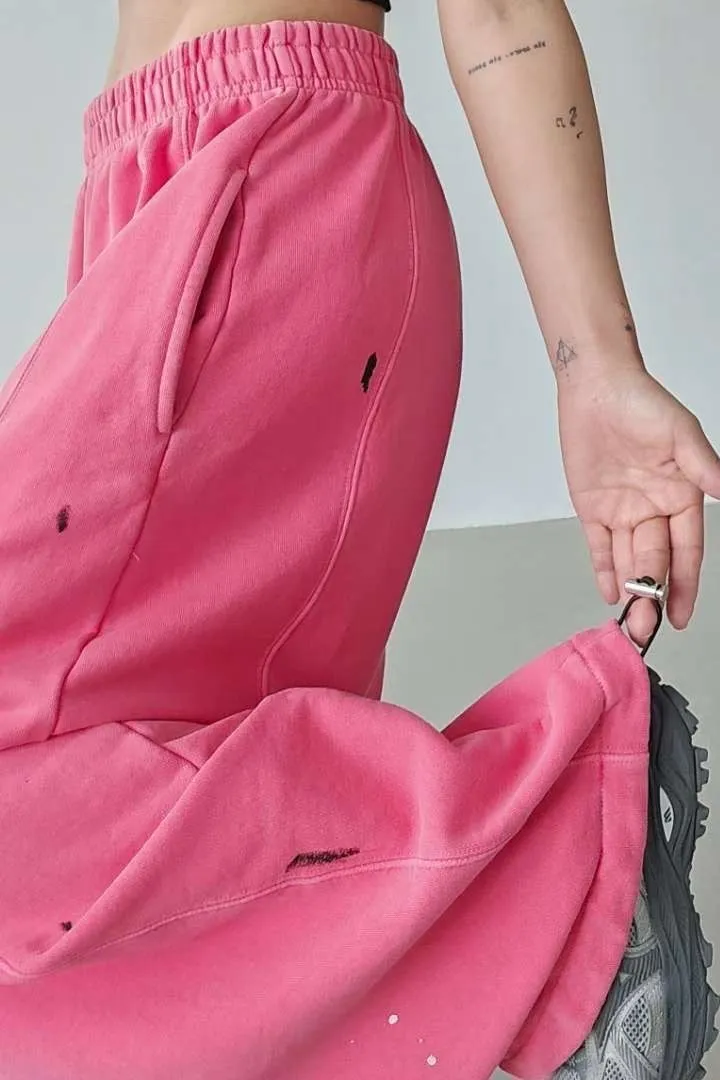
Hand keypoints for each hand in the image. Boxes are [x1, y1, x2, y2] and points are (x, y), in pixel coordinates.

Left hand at [557, 364, 719, 645]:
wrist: (596, 386)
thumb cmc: (643, 402)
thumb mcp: (680, 434)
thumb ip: (704, 467)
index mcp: (682, 496)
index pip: (686, 550)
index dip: (685, 584)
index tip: (682, 615)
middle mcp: (654, 508)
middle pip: (656, 562)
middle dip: (653, 596)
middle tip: (649, 627)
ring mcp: (623, 510)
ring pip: (628, 559)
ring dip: (630, 590)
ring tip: (630, 622)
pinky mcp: (593, 507)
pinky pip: (599, 545)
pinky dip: (602, 568)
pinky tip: (608, 593)